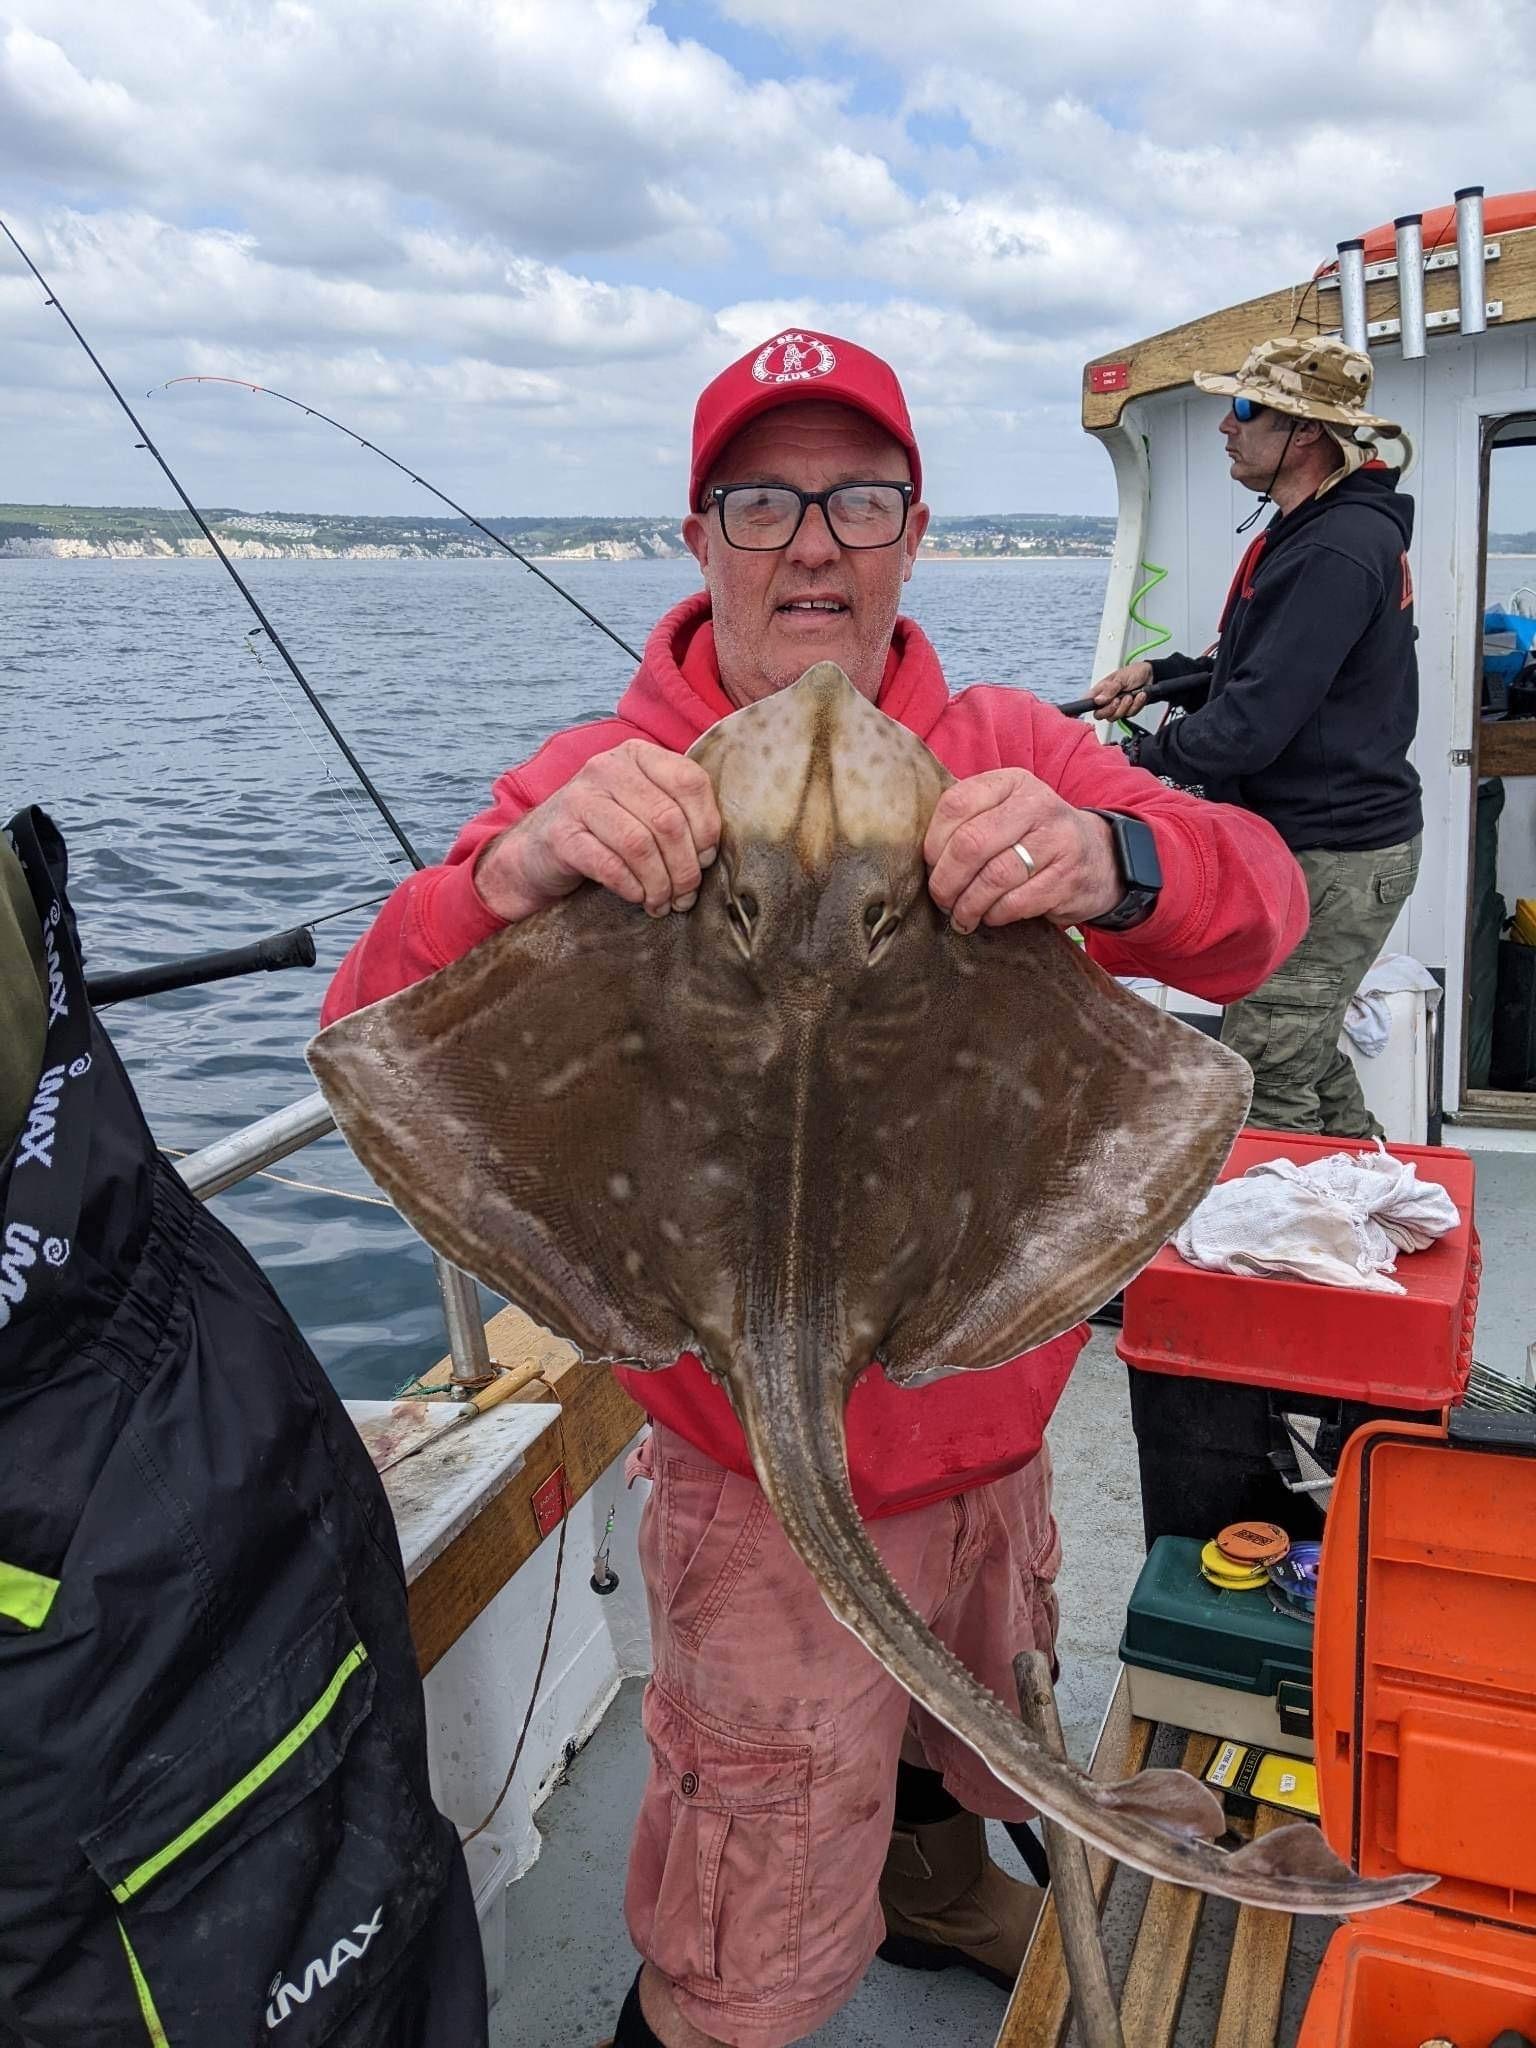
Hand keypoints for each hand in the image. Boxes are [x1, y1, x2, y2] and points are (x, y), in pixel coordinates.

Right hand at [475, 740, 719, 921]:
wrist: (537, 854)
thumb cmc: (604, 834)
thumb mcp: (641, 809)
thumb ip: (677, 812)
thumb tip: (713, 853)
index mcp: (637, 755)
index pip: (690, 782)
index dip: (707, 827)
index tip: (706, 860)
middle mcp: (607, 767)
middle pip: (667, 819)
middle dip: (685, 867)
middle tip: (686, 896)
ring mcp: (579, 798)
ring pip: (639, 844)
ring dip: (659, 883)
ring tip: (663, 903)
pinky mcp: (560, 834)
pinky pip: (608, 865)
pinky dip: (631, 887)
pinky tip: (638, 897)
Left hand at [924, 770, 1122, 933]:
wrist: (1100, 856)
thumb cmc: (1035, 837)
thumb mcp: (1006, 811)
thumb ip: (969, 820)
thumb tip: (917, 856)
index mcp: (1011, 782)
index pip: (955, 804)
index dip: (933, 842)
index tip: (929, 865)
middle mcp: (1036, 804)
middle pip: (971, 844)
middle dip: (946, 880)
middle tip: (941, 899)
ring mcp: (1056, 839)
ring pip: (993, 877)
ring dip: (969, 904)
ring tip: (961, 916)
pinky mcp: (1068, 876)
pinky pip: (1016, 902)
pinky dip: (995, 915)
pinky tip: (990, 916)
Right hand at [1087, 659, 1153, 722]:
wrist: (1151, 676)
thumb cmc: (1133, 673)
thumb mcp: (1120, 678)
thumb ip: (1109, 690)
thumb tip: (1098, 700)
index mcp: (1100, 691)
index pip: (1086, 702)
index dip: (1084, 708)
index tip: (1086, 711)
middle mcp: (1106, 700)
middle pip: (1100, 715)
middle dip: (1111, 709)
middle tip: (1118, 699)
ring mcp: (1117, 707)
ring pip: (1115, 717)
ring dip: (1125, 706)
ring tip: (1131, 694)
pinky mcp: (1127, 710)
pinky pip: (1129, 715)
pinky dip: (1136, 705)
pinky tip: (1139, 696)